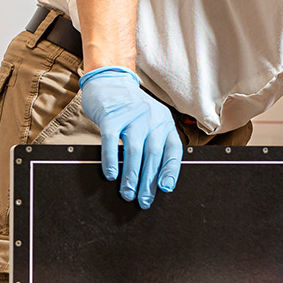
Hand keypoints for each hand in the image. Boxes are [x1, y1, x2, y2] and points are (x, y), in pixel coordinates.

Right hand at [78, 66, 182, 208]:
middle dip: (148, 180)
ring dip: (131, 175)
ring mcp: (132, 115)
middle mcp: (152, 117)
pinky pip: (111, 140)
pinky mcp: (112, 115)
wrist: (110, 82)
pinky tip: (111, 174)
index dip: (171, 169)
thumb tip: (155, 179)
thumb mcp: (150, 123)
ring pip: (134, 149)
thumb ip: (154, 143)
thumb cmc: (131, 111)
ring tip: (127, 193)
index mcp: (165, 122)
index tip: (166, 188)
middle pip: (153, 153)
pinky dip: (111, 159)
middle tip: (143, 199)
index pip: (173, 149)